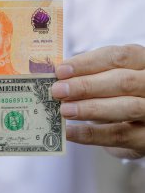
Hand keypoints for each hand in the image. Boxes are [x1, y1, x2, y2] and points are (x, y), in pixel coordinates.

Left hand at [51, 44, 144, 158]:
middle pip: (123, 81)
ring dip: (90, 108)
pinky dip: (90, 134)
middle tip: (58, 91)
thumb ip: (87, 75)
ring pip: (127, 107)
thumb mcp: (106, 78)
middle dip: (86, 86)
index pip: (118, 57)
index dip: (87, 63)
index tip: (60, 70)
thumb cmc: (116, 94)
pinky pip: (119, 136)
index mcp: (142, 61)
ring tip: (64, 110)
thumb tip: (56, 78)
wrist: (136, 126)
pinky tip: (68, 132)